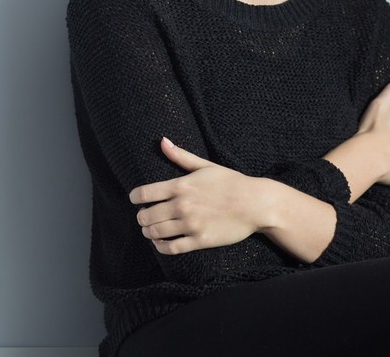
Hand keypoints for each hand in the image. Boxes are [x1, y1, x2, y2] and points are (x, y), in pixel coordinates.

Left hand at [129, 138, 264, 254]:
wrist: (255, 204)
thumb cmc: (231, 182)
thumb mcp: (205, 165)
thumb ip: (181, 156)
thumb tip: (163, 141)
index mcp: (180, 186)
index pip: (143, 194)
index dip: (134, 198)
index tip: (135, 200)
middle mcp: (182, 206)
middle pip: (146, 216)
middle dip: (141, 218)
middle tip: (144, 217)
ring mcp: (190, 224)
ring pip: (155, 233)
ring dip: (148, 232)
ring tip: (151, 230)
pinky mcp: (200, 240)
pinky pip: (172, 248)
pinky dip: (161, 247)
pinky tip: (161, 243)